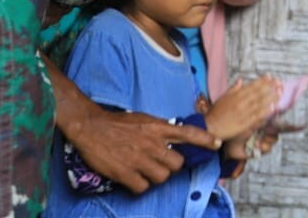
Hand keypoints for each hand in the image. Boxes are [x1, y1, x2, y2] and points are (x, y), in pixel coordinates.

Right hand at [66, 107, 219, 193]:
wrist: (90, 127)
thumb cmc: (118, 123)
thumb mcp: (145, 119)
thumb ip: (161, 129)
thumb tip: (176, 139)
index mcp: (158, 127)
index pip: (188, 132)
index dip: (204, 139)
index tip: (216, 144)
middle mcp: (152, 143)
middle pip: (177, 164)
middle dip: (171, 166)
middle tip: (159, 163)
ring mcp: (139, 158)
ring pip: (162, 178)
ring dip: (155, 177)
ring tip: (144, 170)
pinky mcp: (125, 172)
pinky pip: (142, 187)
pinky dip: (139, 186)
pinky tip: (132, 177)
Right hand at [205, 76, 280, 140]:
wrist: (210, 127)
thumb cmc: (216, 112)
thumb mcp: (223, 98)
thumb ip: (233, 89)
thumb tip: (241, 80)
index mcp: (235, 95)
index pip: (251, 86)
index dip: (262, 81)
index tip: (271, 77)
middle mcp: (240, 102)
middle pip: (258, 93)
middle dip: (270, 87)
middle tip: (280, 83)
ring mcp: (243, 113)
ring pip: (259, 104)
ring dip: (270, 98)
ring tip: (280, 93)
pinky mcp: (244, 124)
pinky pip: (256, 117)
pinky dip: (265, 112)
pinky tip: (273, 109)